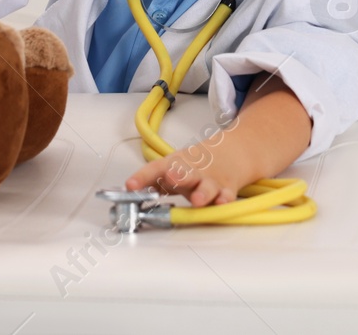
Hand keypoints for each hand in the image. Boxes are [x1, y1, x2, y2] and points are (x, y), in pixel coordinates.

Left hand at [126, 138, 251, 206]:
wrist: (230, 154)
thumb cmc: (192, 168)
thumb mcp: (171, 170)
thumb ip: (152, 183)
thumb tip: (128, 193)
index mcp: (174, 165)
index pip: (155, 169)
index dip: (142, 176)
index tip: (130, 186)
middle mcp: (192, 172)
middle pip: (184, 173)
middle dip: (177, 176)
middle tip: (170, 177)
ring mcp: (210, 181)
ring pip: (206, 186)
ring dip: (202, 192)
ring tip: (197, 199)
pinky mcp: (226, 189)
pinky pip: (226, 195)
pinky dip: (224, 199)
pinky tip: (221, 203)